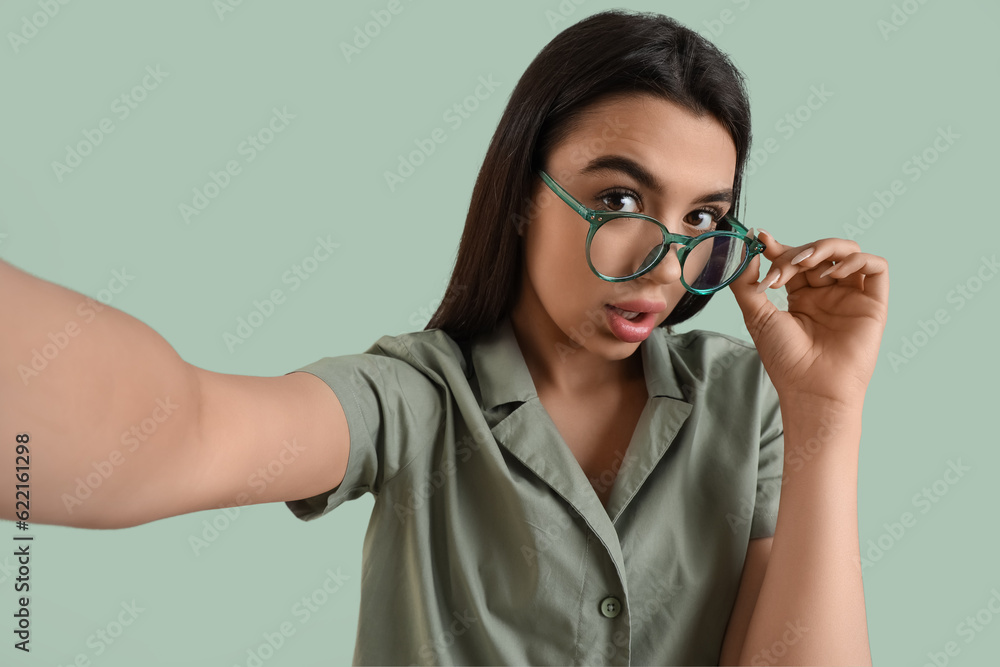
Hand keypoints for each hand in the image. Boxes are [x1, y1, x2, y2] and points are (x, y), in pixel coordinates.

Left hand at [728, 229, 888, 407]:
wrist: (810, 387)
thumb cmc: (785, 359)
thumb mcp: (757, 316)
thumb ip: (746, 283)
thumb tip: (744, 252)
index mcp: (802, 296)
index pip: (794, 259)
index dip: (779, 247)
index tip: (761, 239)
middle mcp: (828, 293)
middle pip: (818, 252)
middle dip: (796, 253)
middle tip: (779, 271)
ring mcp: (851, 296)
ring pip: (848, 252)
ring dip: (824, 248)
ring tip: (804, 263)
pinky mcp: (873, 303)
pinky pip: (876, 267)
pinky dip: (856, 260)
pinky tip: (832, 274)